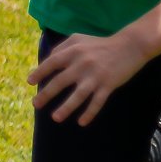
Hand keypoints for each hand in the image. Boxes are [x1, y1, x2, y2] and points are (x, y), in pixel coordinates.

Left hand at [28, 31, 145, 125]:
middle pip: (60, 81)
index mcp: (73, 51)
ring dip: (66, 107)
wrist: (129, 46)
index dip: (40, 73)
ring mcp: (96, 76)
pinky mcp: (109, 85)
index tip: (30, 82)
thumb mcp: (78, 39)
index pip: (51, 63)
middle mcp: (82, 64)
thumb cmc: (99, 44)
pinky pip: (97, 102)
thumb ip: (61, 48)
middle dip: (46, 94)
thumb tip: (47, 60)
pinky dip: (89, 112)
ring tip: (55, 118)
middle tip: (35, 104)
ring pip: (78, 95)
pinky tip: (81, 122)